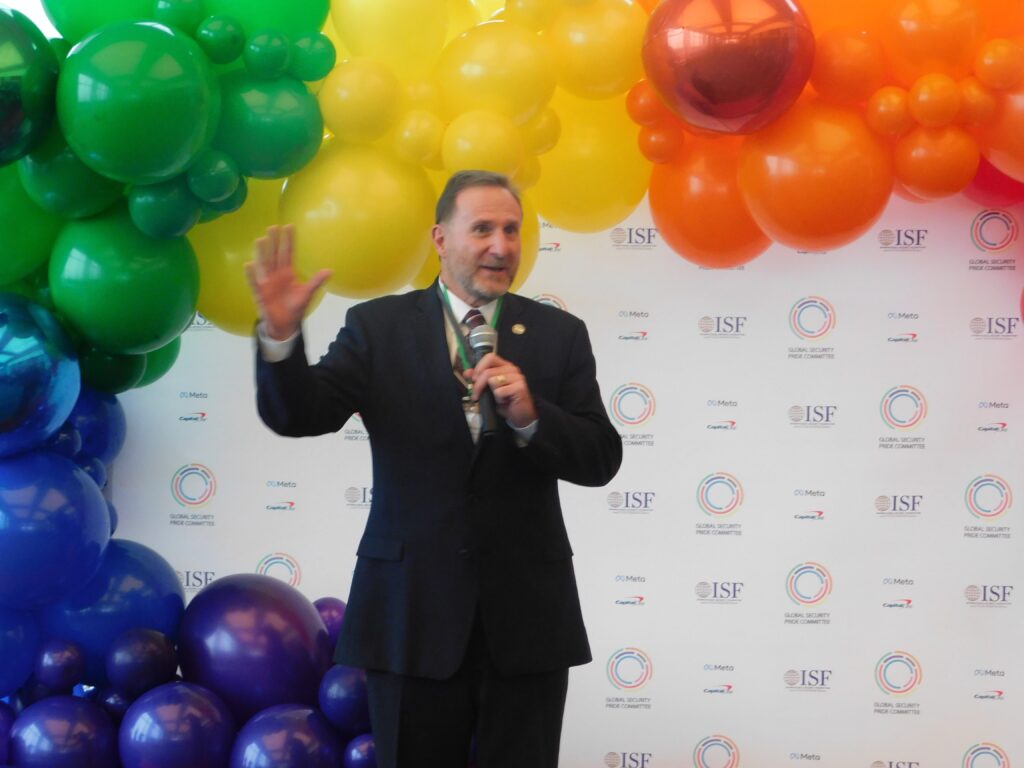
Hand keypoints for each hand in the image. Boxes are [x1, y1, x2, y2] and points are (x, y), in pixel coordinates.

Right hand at [245, 224, 331, 339]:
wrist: (285, 324)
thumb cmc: (295, 307)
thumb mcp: (307, 293)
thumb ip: (316, 281)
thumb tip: (330, 270)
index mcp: (288, 273)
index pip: (288, 253)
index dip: (289, 240)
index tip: (289, 226)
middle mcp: (276, 274)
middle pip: (275, 255)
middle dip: (274, 241)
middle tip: (273, 227)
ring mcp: (267, 282)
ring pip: (265, 264)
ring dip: (262, 253)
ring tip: (261, 240)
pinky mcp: (260, 293)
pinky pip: (254, 282)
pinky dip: (252, 274)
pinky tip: (249, 264)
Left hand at [469, 353, 536, 427]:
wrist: (521, 414)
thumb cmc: (506, 401)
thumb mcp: (490, 389)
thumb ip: (479, 379)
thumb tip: (467, 372)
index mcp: (504, 366)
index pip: (490, 357)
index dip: (479, 367)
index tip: (473, 379)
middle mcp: (512, 369)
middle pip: (488, 372)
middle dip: (478, 385)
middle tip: (476, 396)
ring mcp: (517, 378)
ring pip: (492, 381)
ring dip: (491, 393)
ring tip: (498, 398)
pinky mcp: (519, 387)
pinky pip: (500, 392)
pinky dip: (499, 399)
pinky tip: (505, 401)